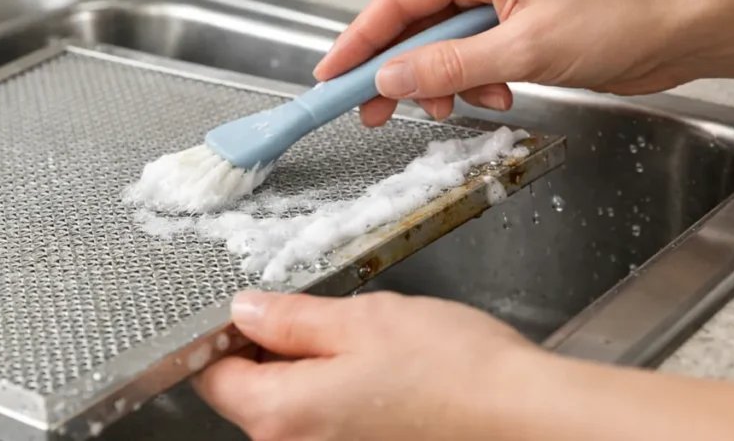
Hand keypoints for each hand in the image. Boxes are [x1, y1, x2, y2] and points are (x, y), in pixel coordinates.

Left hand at [192, 290, 547, 440]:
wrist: (521, 415)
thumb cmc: (450, 368)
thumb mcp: (359, 320)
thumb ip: (290, 318)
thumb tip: (244, 311)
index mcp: (282, 414)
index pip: (213, 378)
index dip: (223, 337)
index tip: (252, 309)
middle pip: (250, 395)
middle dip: (272, 351)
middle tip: (320, 317)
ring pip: (291, 408)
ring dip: (309, 371)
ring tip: (361, 343)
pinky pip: (325, 424)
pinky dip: (336, 394)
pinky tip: (379, 373)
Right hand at [314, 0, 702, 125]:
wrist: (684, 27)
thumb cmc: (622, 17)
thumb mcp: (525, 49)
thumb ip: (450, 66)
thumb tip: (390, 79)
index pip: (397, 1)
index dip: (359, 41)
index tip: (332, 76)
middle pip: (415, 26)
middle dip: (396, 72)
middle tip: (371, 112)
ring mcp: (501, 1)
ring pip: (443, 48)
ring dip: (444, 83)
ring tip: (457, 107)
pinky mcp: (519, 28)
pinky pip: (474, 58)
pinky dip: (475, 83)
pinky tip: (498, 97)